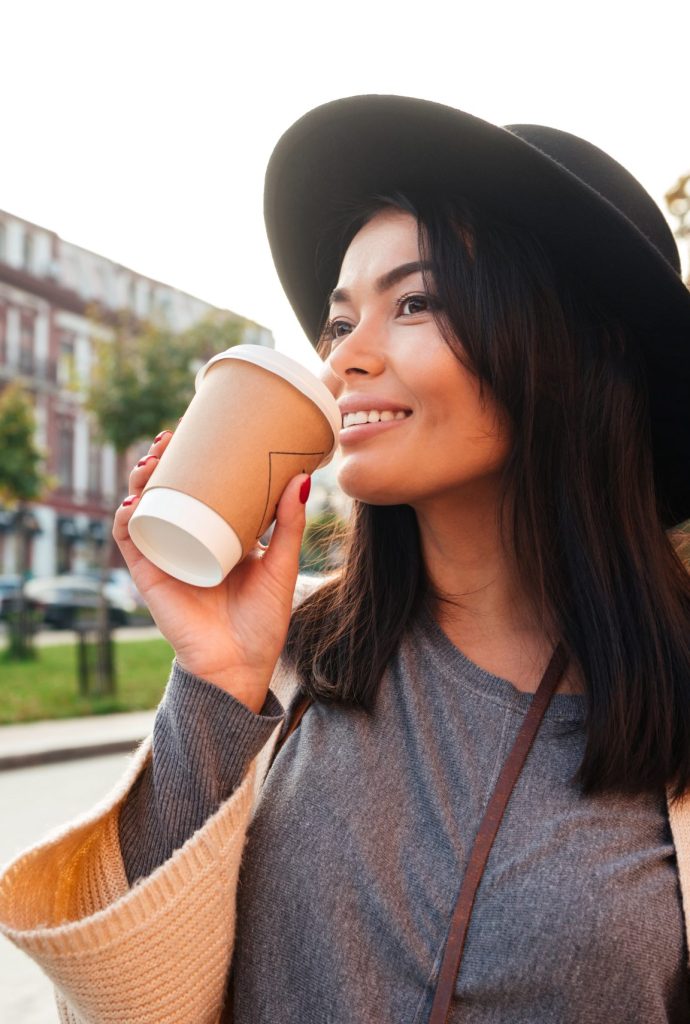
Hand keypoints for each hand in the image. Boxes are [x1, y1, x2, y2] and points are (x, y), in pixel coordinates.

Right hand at [113, 430, 309, 711]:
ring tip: (151, 460)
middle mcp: (188, 540)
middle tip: (169, 437)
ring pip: (143, 508)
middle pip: (167, 491)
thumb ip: (291, 525)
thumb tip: (301, 478)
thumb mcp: (282, 565)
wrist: (239, 666)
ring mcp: (167, 555)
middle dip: (162, 460)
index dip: (194, 460)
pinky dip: (126, 519)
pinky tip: (133, 502)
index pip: (201, 488)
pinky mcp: (150, 576)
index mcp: (217, 535)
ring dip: (139, 480)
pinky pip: (130, 541)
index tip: (201, 432)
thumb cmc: (263, 621)